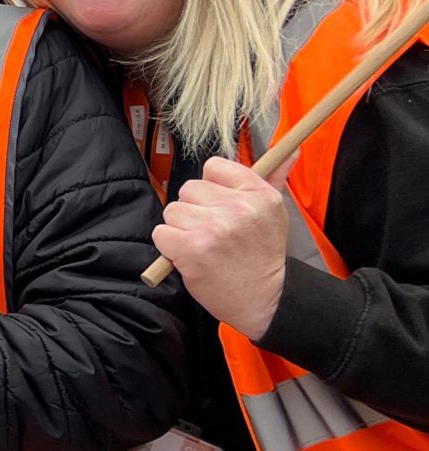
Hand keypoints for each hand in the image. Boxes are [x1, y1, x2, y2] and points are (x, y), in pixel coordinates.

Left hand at [154, 155, 289, 339]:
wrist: (265, 300)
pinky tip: (191, 257)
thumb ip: (275, 177)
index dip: (211, 186)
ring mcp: (214, 228)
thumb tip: (290, 149)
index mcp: (259, 195)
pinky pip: (161, 233)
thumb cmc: (262, 254)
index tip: (220, 204)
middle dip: (194, 210)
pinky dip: (169, 246)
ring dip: (181, 229)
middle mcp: (238, 208)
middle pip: (189, 188)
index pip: (214, 166)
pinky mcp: (192, 249)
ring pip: (173, 211)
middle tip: (214, 232)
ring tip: (204, 246)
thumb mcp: (275, 213)